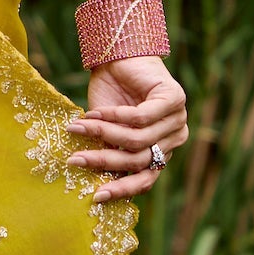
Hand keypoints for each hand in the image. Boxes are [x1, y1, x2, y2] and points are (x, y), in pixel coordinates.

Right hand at [65, 53, 187, 202]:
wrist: (118, 57)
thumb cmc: (110, 95)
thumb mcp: (108, 131)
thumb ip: (110, 153)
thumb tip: (95, 186)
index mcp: (162, 151)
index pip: (146, 179)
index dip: (122, 190)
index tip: (95, 197)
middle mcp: (175, 138)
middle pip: (139, 160)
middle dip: (104, 161)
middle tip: (75, 160)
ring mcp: (178, 119)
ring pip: (137, 139)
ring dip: (103, 134)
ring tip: (78, 129)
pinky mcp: (174, 99)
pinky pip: (140, 117)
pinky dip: (113, 116)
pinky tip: (94, 112)